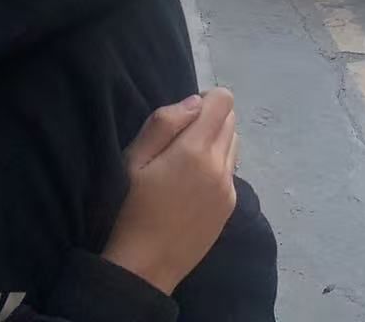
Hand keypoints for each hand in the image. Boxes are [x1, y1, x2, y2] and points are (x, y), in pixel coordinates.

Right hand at [101, 90, 240, 295]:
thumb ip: (164, 123)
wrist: (146, 265)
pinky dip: (218, 166)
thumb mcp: (134, 159)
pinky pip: (231, 170)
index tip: (184, 116)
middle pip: (231, 121)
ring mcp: (229, 188)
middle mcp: (220, 166)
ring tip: (187, 163)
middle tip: (179, 140)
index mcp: (195, 150)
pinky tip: (192, 185)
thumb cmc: (130, 208)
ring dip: (217, 142)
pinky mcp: (230, 207)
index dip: (205, 99)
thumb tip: (195, 102)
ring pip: (234, 144)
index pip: (224, 101)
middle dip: (210, 119)